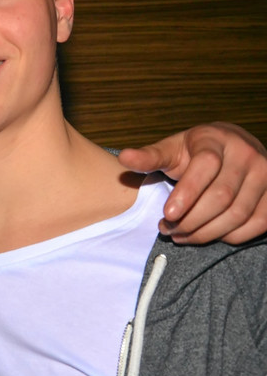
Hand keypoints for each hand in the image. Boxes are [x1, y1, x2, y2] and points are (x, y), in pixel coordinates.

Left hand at [118, 122, 266, 243]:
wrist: (232, 148)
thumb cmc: (194, 152)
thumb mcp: (171, 149)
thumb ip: (149, 157)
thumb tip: (123, 158)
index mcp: (215, 139)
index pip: (206, 166)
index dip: (186, 193)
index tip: (167, 215)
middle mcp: (246, 154)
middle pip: (221, 196)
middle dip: (192, 219)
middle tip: (168, 230)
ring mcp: (265, 175)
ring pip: (238, 213)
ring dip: (207, 231)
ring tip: (182, 235)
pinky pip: (256, 223)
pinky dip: (231, 236)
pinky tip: (209, 235)